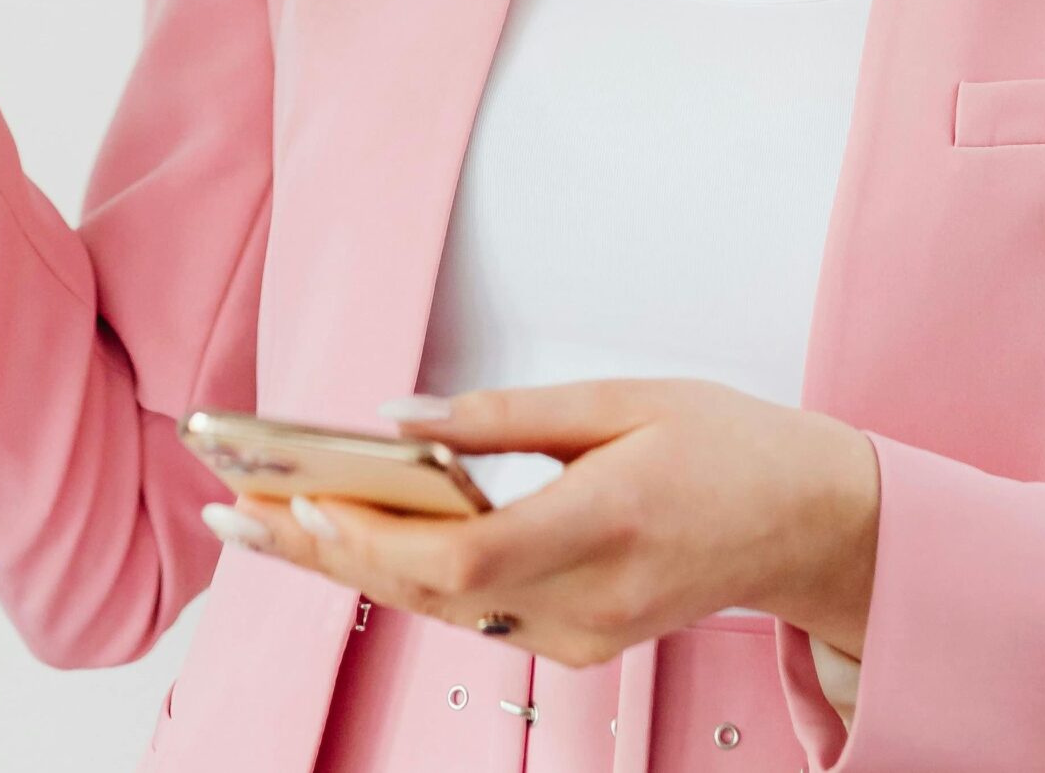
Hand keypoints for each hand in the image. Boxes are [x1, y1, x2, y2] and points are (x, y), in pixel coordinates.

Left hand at [204, 378, 880, 668]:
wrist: (810, 524)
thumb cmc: (727, 445)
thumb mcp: (627, 399)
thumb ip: (508, 414)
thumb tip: (403, 416)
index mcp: (608, 525)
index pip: (464, 556)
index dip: (374, 537)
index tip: (301, 499)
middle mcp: (589, 601)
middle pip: (429, 592)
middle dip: (322, 553)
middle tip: (234, 514)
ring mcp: (582, 636)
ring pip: (440, 609)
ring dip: (349, 567)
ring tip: (264, 522)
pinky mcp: (576, 645)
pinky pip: (472, 615)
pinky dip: (405, 577)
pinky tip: (351, 540)